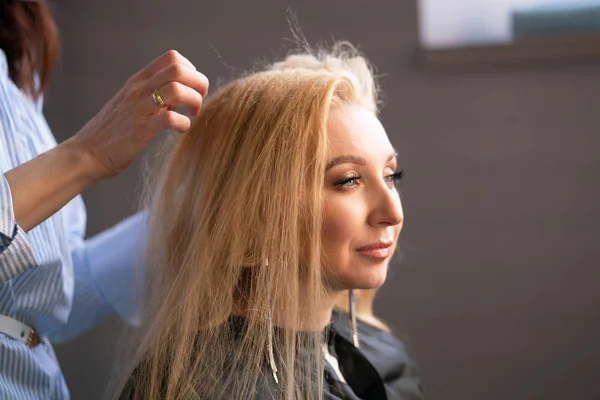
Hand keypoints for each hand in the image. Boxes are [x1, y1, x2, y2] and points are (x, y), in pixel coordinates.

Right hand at [70, 50, 208, 179]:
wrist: (85, 153)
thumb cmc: (113, 132)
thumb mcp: (134, 104)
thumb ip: (155, 95)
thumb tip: (182, 93)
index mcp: (138, 81)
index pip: (171, 58)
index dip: (191, 71)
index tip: (192, 90)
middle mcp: (138, 90)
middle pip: (178, 69)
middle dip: (199, 84)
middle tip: (197, 104)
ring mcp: (137, 109)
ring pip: (176, 90)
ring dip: (194, 102)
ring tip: (192, 116)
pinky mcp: (138, 131)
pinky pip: (169, 119)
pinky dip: (183, 123)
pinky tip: (181, 130)